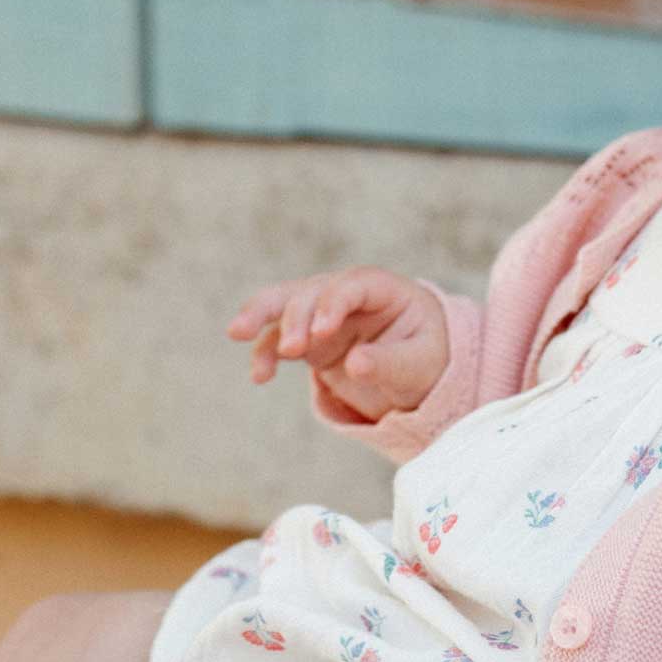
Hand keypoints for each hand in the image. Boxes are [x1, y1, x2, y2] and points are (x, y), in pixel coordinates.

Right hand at [228, 266, 447, 421]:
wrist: (417, 369)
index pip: (352, 285)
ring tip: (237, 333)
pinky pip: (279, 340)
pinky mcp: (307, 338)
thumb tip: (356, 365)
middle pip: (311, 291)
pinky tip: (259, 376)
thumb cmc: (425, 358)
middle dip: (296, 316)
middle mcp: (346, 293)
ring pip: (284, 304)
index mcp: (382, 289)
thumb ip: (390, 363)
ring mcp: (322, 312)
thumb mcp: (419, 365)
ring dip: (260, 316)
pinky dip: (265, 353)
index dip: (333, 304)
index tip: (321, 333)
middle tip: (291, 349)